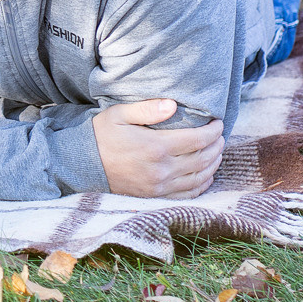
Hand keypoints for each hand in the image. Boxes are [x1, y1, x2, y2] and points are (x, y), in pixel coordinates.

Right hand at [92, 99, 223, 198]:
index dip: (213, 131)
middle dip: (217, 145)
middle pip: (203, 158)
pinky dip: (203, 184)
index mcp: (156, 147)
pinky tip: (206, 175)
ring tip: (217, 152)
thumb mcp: (119, 114)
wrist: (82, 166)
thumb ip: (147, 109)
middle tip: (220, 135)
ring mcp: (159, 186)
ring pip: (200, 177)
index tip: (218, 122)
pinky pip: (188, 194)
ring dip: (214, 164)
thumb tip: (173, 105)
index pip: (198, 139)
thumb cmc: (101, 136)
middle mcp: (161, 169)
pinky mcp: (156, 196)